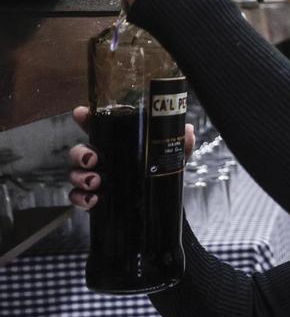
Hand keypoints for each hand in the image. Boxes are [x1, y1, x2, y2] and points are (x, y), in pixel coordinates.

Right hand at [67, 106, 194, 209]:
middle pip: (80, 150)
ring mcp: (96, 178)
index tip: (81, 113)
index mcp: (119, 143)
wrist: (162, 203)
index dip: (86, 118)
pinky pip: (77, 196)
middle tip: (93, 159)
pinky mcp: (94, 197)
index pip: (98, 126)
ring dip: (81, 176)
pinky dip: (81, 198)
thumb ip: (180, 144)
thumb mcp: (173, 157)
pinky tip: (93, 199)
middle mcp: (104, 158)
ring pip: (76, 173)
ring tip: (95, 181)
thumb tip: (187, 129)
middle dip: (81, 153)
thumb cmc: (161, 172)